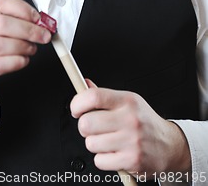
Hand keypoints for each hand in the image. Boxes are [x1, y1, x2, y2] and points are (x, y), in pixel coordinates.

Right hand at [0, 0, 50, 128]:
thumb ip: (11, 24)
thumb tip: (39, 22)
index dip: (21, 7)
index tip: (36, 17)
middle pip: (2, 23)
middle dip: (28, 29)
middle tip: (43, 35)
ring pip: (0, 44)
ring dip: (23, 46)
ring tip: (31, 49)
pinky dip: (16, 62)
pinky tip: (23, 61)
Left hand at [70, 80, 190, 178]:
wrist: (170, 146)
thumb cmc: (144, 122)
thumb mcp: (127, 102)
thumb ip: (104, 95)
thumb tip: (84, 84)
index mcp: (127, 100)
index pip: (94, 97)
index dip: (78, 103)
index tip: (76, 109)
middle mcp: (130, 119)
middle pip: (87, 123)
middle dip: (84, 127)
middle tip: (92, 127)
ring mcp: (131, 141)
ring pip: (90, 143)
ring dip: (94, 144)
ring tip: (107, 140)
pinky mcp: (131, 161)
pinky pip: (99, 161)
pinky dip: (102, 159)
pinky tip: (114, 152)